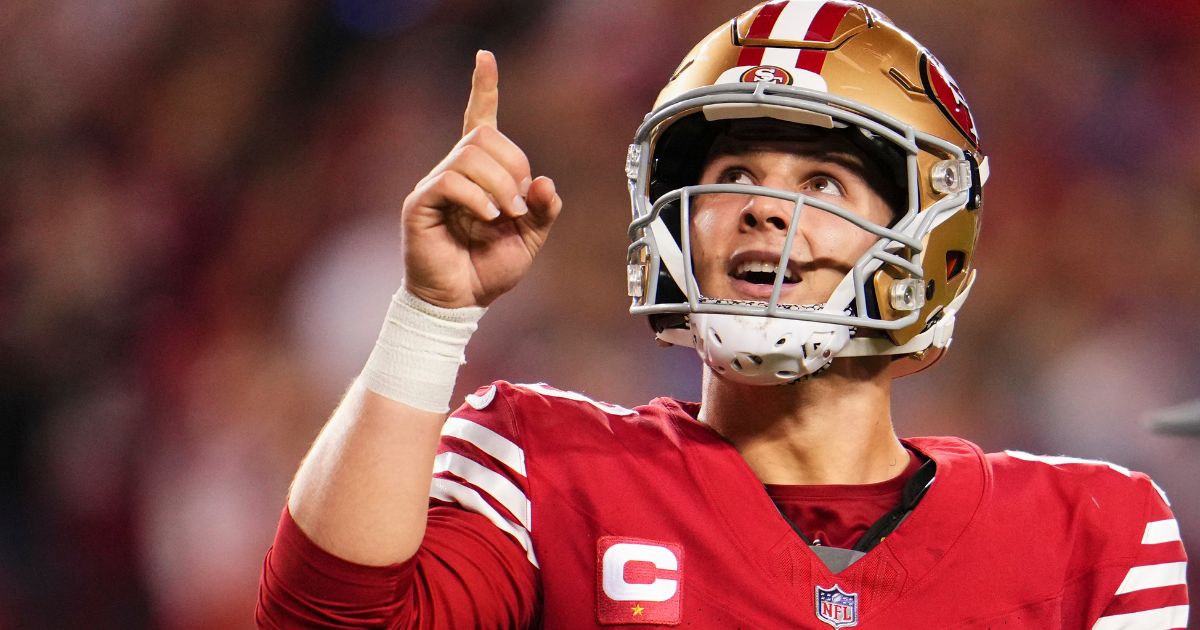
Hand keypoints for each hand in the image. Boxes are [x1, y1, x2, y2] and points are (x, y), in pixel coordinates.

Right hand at [401, 50, 561, 307]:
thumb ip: (542, 208)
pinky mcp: (421, 205)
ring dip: (498, 185)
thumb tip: (544, 181)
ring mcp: (435, 186)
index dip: (483, 88)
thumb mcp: (530, 238)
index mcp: (481, 174)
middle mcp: (454, 172)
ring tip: (504, 217)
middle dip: (511, 166)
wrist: (461, 303)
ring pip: (469, 156)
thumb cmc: (488, 269)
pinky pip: (450, 181)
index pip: (480, 120)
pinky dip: (476, 198)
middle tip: (518, 205)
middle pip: (483, 137)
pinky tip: (488, 219)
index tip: (485, 57)